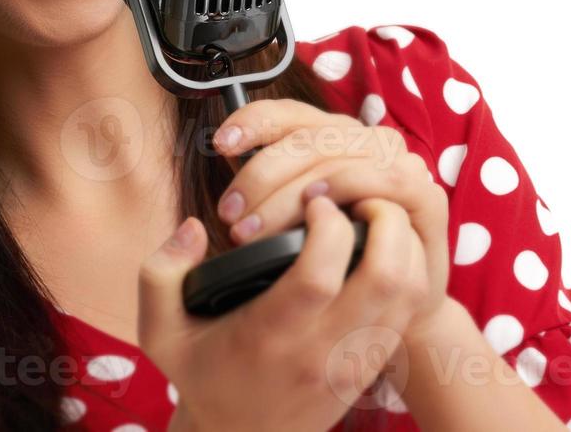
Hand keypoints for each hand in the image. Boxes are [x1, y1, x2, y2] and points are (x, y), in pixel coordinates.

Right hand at [141, 195, 422, 431]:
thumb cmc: (201, 376)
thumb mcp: (160, 331)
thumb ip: (160, 273)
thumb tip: (194, 226)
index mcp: (270, 333)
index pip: (320, 272)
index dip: (328, 224)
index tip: (313, 199)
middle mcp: (321, 349)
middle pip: (385, 275)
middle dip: (381, 219)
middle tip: (356, 195)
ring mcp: (354, 359)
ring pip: (408, 290)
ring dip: (401, 241)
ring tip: (372, 215)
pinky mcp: (371, 365)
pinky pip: (409, 309)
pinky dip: (407, 267)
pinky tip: (380, 246)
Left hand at [210, 98, 451, 338]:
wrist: (393, 310)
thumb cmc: (333, 263)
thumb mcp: (288, 222)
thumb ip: (261, 191)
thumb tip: (213, 173)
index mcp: (330, 136)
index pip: (286, 113)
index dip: (251, 121)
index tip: (220, 145)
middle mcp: (365, 141)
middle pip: (305, 138)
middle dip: (260, 175)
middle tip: (230, 216)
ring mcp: (399, 164)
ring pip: (335, 158)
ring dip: (290, 192)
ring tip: (254, 229)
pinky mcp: (425, 195)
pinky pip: (381, 178)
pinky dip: (345, 188)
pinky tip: (318, 211)